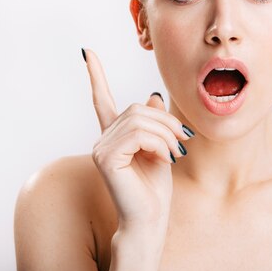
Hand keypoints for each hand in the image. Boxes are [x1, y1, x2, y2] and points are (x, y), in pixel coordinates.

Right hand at [82, 48, 192, 228]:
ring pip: (140, 120)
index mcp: (114, 135)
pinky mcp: (105, 158)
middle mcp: (103, 139)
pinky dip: (160, 144)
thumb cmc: (156, 187)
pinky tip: (166, 158)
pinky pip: (139, 135)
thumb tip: (152, 97)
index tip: (87, 52)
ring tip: (176, 152)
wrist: (151, 218)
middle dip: (166, 122)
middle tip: (184, 141)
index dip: (96, 75)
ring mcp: (101, 148)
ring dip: (166, 134)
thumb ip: (155, 123)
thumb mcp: (162, 147)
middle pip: (136, 109)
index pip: (102, 99)